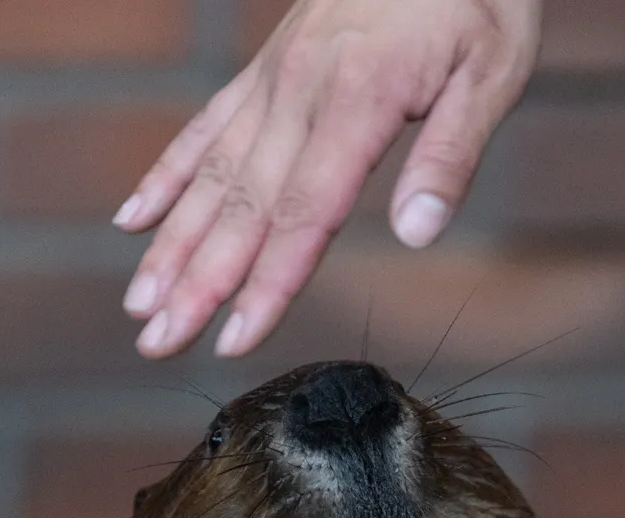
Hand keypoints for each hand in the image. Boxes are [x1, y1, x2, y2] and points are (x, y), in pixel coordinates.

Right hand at [115, 0, 541, 360]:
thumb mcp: (491, 72)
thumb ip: (450, 156)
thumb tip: (417, 234)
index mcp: (356, 101)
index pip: (303, 214)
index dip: (266, 284)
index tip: (233, 341)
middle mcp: (299, 91)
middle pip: (241, 206)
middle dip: (197, 283)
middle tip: (157, 343)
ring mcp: (274, 78)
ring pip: (211, 174)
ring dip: (171, 244)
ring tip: (140, 305)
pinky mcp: (267, 67)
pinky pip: (205, 127)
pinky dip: (167, 175)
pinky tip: (133, 220)